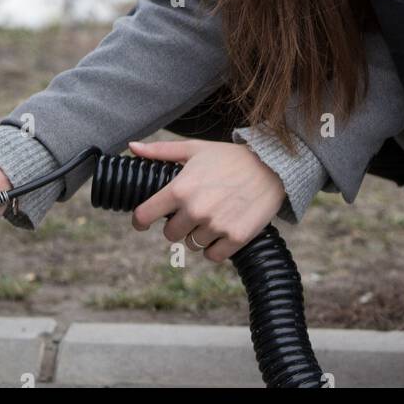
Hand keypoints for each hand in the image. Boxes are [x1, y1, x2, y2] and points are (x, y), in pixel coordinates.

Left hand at [127, 138, 286, 262]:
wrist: (271, 166)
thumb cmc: (229, 157)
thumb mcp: (194, 149)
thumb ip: (160, 152)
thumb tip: (132, 147)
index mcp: (180, 188)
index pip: (145, 216)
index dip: (140, 220)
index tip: (142, 222)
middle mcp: (195, 210)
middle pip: (170, 234)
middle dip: (178, 224)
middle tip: (193, 210)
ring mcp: (216, 226)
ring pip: (192, 245)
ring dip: (198, 235)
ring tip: (213, 215)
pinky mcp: (236, 238)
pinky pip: (213, 256)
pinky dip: (215, 247)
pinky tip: (223, 230)